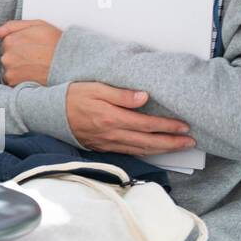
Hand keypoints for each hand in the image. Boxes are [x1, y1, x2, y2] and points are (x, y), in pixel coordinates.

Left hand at [0, 19, 62, 85]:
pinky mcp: (15, 84)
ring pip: (10, 69)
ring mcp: (10, 72)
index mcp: (10, 40)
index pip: (7, 43)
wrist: (71, 65)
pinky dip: (21, 79)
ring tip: (37, 68)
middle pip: (8, 56)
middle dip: (19, 57)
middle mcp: (6, 57)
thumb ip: (12, 26)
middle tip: (37, 58)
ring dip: (19, 69)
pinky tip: (34, 76)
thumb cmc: (57, 44)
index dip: (21, 45)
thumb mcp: (37, 25)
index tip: (33, 48)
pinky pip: (13, 81)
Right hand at [65, 82, 194, 154]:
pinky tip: (154, 150)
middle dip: (171, 142)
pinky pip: (130, 152)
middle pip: (148, 141)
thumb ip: (120, 94)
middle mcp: (112, 134)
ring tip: (178, 147)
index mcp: (112, 118)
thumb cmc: (73, 97)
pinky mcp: (104, 148)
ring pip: (141, 150)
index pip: (147, 124)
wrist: (50, 114)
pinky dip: (146, 153)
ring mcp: (108, 143)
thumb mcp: (96, 88)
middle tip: (190, 142)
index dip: (167, 126)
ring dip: (162, 150)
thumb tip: (144, 98)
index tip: (184, 126)